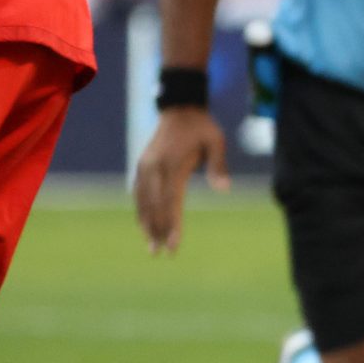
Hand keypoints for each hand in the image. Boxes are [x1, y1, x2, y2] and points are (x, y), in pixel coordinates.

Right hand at [133, 106, 229, 253]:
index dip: (171, 224)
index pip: (171, 201)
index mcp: (172, 164)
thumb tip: (224, 189)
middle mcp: (154, 167)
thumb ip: (219, 165)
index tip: (174, 244)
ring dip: (146, 224)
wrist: (180, 109)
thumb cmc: (202, 128)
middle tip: (160, 253)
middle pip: (154, 205)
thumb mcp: (216, 142)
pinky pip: (138, 193)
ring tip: (151, 247)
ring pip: (143, 201)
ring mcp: (145, 167)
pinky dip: (141, 210)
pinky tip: (144, 226)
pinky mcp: (142, 166)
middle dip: (157, 230)